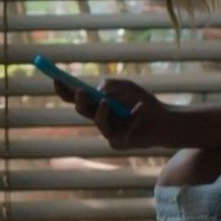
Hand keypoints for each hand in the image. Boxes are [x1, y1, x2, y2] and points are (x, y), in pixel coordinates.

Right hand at [52, 77, 175, 149]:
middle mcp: (99, 117)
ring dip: (102, 111)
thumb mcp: (127, 87)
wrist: (163, 120)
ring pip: (99, 122)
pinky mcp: (119, 142)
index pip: (75, 96)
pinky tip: (140, 109)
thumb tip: (98, 91)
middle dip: (79, 101)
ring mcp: (108, 131)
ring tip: (107, 102)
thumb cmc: (143, 102)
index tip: (56, 78)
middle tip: (81, 91)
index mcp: (97, 102)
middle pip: (82, 110)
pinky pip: (120, 131)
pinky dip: (132, 118)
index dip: (64, 89)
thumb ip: (111, 85)